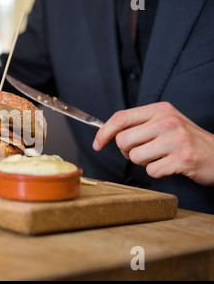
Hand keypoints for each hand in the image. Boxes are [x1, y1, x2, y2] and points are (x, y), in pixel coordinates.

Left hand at [93, 102, 213, 186]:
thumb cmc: (187, 141)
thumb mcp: (165, 124)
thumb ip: (140, 125)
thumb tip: (108, 133)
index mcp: (160, 110)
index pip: (121, 117)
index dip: (103, 132)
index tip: (97, 144)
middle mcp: (167, 121)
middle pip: (123, 140)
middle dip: (128, 152)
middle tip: (144, 153)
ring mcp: (176, 139)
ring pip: (135, 157)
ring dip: (144, 163)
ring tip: (161, 158)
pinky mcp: (182, 158)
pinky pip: (151, 171)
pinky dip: (158, 173)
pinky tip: (170, 167)